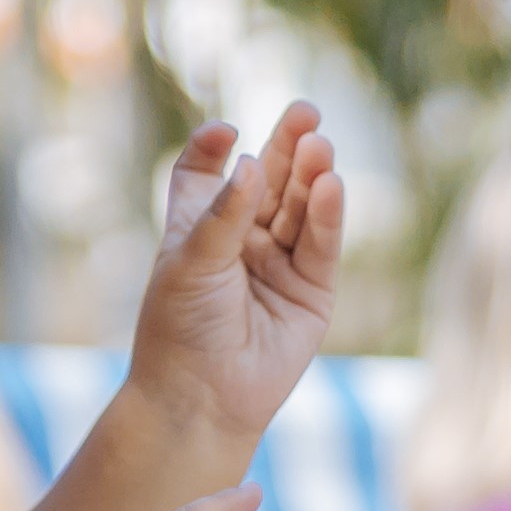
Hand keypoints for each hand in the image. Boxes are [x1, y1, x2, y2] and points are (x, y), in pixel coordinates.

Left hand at [118, 101, 346, 451]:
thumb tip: (251, 161)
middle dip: (286, 146)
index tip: (225, 133)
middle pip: (267, 181)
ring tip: (320, 144)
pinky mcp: (311, 292)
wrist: (201, 398)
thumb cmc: (180, 330)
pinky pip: (321, 245)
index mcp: (199, 228)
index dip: (214, 148)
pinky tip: (330, 185)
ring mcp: (279, 265)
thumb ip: (225, 212)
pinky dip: (327, 215)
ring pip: (300, 208)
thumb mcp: (191, 260)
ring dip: (311, 176)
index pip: (206, 173)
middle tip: (306, 112)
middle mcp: (241, 242)